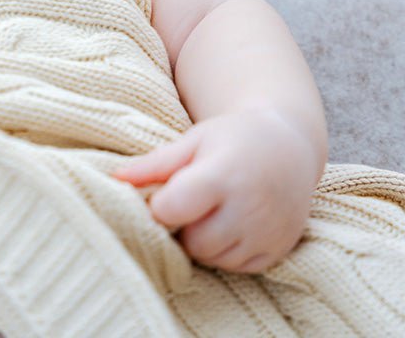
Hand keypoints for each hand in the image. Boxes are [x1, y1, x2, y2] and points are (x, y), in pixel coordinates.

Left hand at [112, 109, 320, 272]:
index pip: (171, 210)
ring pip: (213, 259)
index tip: (163, 192)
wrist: (289, 146)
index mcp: (221, 175)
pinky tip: (230, 222)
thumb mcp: (193, 140)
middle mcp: (248, 208)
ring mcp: (266, 232)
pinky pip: (237, 267)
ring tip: (210, 210)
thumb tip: (115, 179)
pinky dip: (226, 251)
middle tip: (189, 202)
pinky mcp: (278, 250)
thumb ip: (155, 163)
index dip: (160, 205)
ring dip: (203, 241)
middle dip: (182, 226)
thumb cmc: (231, 138)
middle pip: (193, 241)